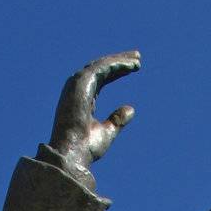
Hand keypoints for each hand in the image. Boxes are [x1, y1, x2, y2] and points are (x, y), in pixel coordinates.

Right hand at [48, 51, 140, 176]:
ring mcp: (77, 84)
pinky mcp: (81, 82)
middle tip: (137, 57)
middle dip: (119, 61)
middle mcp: (78, 89)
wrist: (73, 152)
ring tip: (137, 60)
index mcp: (83, 98)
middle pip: (101, 68)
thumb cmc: (86, 147)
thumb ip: (117, 119)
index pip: (102, 78)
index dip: (116, 71)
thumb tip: (132, 109)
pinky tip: (130, 65)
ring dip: (119, 60)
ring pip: (102, 65)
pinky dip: (116, 65)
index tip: (133, 67)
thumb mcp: (107, 132)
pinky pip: (102, 68)